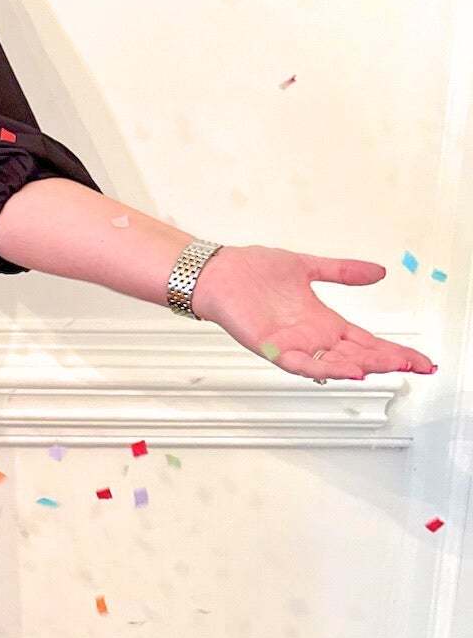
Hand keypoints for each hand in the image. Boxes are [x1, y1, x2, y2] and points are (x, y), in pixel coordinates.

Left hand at [191, 244, 435, 379]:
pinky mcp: (271, 346)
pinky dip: (324, 367)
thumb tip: (379, 271)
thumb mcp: (308, 267)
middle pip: (358, 355)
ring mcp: (292, 344)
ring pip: (334, 362)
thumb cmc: (253, 271)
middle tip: (418, 367)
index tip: (421, 360)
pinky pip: (301, 363)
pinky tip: (347, 370)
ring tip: (388, 368)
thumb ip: (343, 271)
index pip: (366, 341)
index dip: (394, 350)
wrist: (217, 272)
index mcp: (322, 321)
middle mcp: (311, 336)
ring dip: (362, 366)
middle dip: (388, 361)